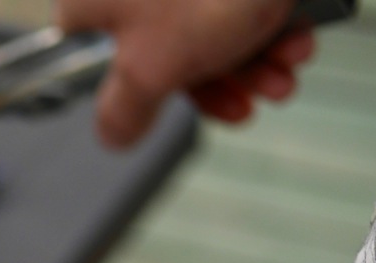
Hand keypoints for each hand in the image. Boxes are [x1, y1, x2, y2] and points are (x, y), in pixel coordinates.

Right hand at [58, 0, 316, 146]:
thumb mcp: (149, 70)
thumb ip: (123, 111)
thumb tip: (112, 135)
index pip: (83, 45)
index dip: (125, 82)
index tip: (161, 103)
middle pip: (161, 43)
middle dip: (213, 82)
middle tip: (242, 104)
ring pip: (206, 23)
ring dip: (249, 64)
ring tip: (278, 81)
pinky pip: (235, 0)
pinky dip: (268, 27)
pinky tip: (293, 46)